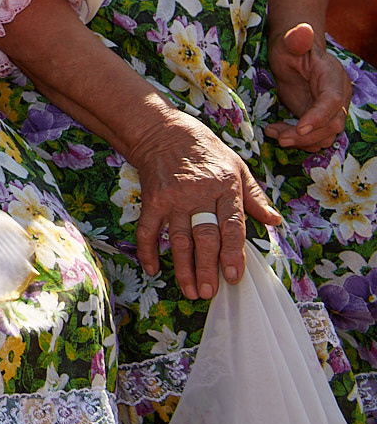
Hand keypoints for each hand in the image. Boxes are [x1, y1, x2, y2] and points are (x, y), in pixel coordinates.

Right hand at [125, 107, 279, 299]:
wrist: (164, 131)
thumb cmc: (206, 150)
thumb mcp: (237, 166)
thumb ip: (255, 197)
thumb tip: (275, 221)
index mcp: (225, 187)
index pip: (231, 226)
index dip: (233, 253)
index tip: (234, 276)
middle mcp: (199, 194)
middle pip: (204, 237)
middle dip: (207, 268)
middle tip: (209, 292)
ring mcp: (173, 198)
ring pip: (178, 238)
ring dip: (183, 267)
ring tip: (190, 291)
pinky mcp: (152, 199)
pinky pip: (148, 229)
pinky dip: (148, 250)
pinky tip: (152, 269)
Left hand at [265, 23, 351, 152]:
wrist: (294, 53)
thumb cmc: (291, 45)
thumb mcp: (290, 41)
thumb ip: (297, 39)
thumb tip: (304, 29)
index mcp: (333, 77)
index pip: (332, 101)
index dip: (319, 116)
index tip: (300, 128)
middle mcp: (337, 96)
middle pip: (332, 124)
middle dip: (307, 135)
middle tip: (281, 138)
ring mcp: (330, 109)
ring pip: (324, 135)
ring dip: (300, 141)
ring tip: (273, 133)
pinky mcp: (318, 118)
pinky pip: (315, 137)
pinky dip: (298, 140)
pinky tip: (276, 132)